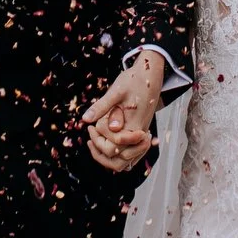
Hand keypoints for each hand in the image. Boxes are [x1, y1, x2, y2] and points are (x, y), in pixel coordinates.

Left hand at [83, 52, 163, 173]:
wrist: (150, 75)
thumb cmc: (134, 80)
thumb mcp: (116, 90)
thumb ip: (102, 106)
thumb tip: (86, 119)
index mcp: (134, 126)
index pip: (114, 146)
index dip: (99, 139)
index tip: (91, 126)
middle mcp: (139, 135)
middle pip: (119, 160)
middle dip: (101, 152)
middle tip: (91, 135)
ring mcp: (140, 137)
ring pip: (124, 161)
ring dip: (107, 156)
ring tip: (94, 142)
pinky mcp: (139, 134)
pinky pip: (129, 155)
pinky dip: (115, 154)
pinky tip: (104, 141)